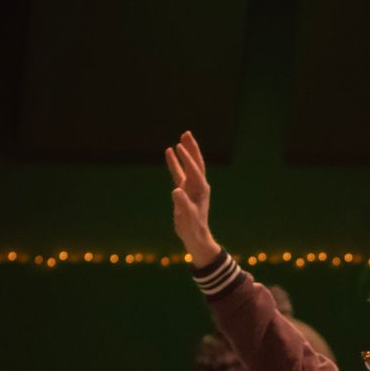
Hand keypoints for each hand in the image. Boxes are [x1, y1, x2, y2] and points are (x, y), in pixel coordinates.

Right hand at [164, 131, 222, 264]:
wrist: (195, 237)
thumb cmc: (192, 228)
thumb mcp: (187, 217)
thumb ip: (182, 204)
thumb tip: (176, 191)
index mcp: (200, 190)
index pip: (194, 170)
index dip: (187, 159)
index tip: (179, 147)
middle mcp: (198, 185)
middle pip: (195, 163)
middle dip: (191, 148)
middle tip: (186, 133)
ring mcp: (192, 187)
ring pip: (188, 166)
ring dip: (185, 152)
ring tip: (180, 139)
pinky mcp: (185, 190)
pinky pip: (180, 172)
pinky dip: (175, 162)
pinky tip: (169, 152)